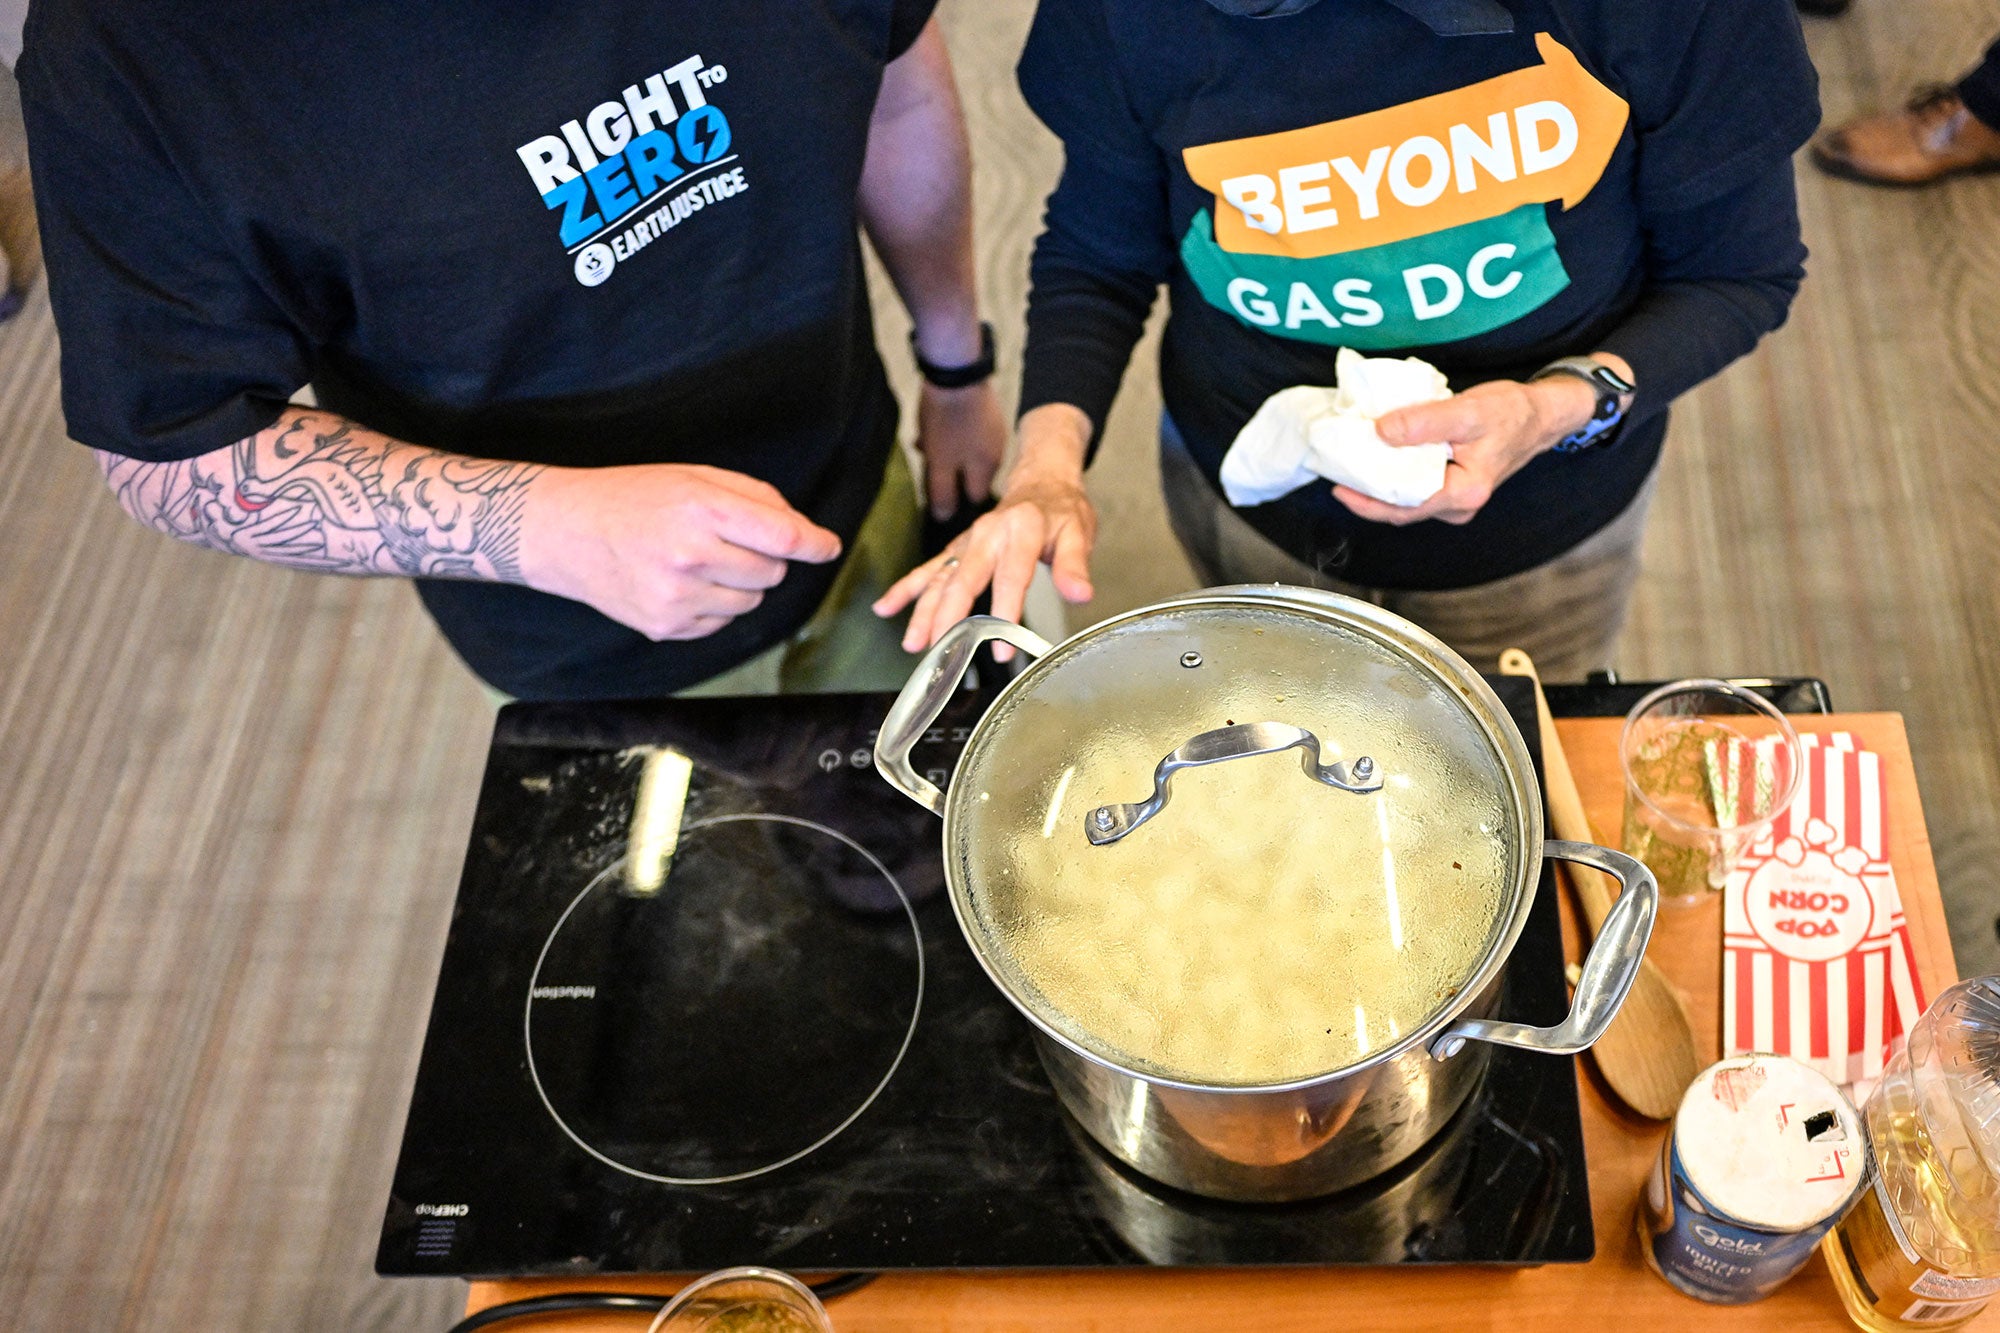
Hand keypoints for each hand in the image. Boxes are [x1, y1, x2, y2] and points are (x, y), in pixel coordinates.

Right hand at [518, 463, 840, 640]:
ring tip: (701, 560)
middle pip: (773, 573)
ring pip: (751, 601)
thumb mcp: (694, 476)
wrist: (565, 531)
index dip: (815, 544)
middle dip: (765, 558)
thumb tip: (804, 532)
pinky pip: (722, 622)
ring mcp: (677, 597)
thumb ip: (754, 497)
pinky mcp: (666, 626)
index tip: (827, 546)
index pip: (784, 538)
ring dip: (741, 583)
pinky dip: (715, 604)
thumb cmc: (634, 497)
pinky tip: (682, 582)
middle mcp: (691, 555)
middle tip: (730, 540)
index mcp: (702, 509)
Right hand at [874, 402, 1095, 657]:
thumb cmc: (1060, 511)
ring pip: (940, 578)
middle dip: (948, 617)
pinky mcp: (957, 548)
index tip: (1001, 649)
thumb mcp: (1079, 532)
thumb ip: (1075, 565)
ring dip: (924, 611)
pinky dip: (906, 589)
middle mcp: (987, 533)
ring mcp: (967, 541)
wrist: (1041, 482)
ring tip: (914, 644)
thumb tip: (1080, 594)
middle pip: (963, 579)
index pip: (1010, 575)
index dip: (1004, 612)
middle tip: (942, 651)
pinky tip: (885, 607)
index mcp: (1021, 529)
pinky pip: (927, 569)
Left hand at [913, 380, 1005, 518]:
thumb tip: (944, 518)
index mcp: (988, 467)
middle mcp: (997, 451)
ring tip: (925, 442)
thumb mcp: (940, 461)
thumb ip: (943, 491)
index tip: (940, 496)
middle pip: (972, 475)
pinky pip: (968, 433)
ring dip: (947, 453)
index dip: (958, 501)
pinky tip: (934, 425)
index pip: (977, 498)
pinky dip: (952, 435)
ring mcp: (994, 429)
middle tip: (928, 465)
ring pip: (968, 453)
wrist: (955, 369)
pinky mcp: (985, 410)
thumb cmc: (947, 420)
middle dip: (950, 474)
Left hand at [1332, 355, 1625, 526]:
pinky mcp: (1451, 487)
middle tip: (1335, 472)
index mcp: (1463, 493)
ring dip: (1377, 485)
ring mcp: (1455, 499)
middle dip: (1366, 494)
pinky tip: (1376, 459)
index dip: (1366, 499)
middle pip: (1399, 508)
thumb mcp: (1467, 411)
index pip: (1403, 506)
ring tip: (1349, 465)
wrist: (1540, 414)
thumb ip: (1424, 422)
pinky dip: (1393, 475)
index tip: (1338, 483)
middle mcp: (1458, 505)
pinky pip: (1414, 487)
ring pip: (1405, 500)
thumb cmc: (1511, 413)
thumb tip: (1381, 432)